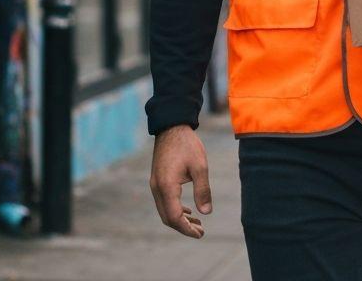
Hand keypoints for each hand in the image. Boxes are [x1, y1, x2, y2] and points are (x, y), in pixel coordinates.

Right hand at [149, 125, 211, 239]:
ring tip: (197, 223)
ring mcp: (155, 184)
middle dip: (183, 227)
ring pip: (165, 211)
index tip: (201, 234)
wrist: (171, 126)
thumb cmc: (187, 144)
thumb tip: (206, 212)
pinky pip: (164, 201)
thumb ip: (203, 190)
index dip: (187, 228)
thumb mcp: (200, 166)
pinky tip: (188, 210)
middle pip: (168, 218)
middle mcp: (157, 188)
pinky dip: (175, 209)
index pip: (175, 217)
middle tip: (201, 231)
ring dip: (180, 219)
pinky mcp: (157, 180)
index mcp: (167, 186)